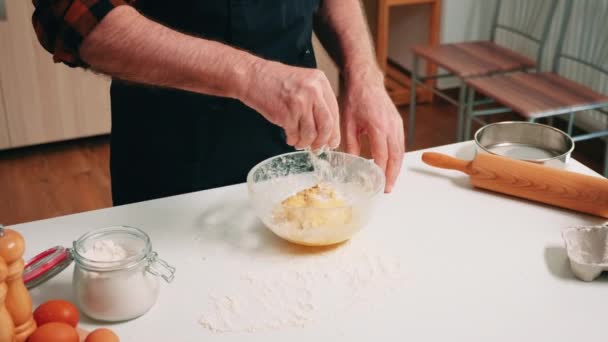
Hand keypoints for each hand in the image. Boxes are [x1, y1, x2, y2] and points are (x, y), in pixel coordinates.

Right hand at [240, 59, 339, 149]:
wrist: (253, 76)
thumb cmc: (275, 80)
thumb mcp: (303, 82)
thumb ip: (317, 100)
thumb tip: (327, 128)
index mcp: (320, 81)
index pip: (334, 112)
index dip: (334, 131)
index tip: (331, 141)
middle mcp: (313, 91)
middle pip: (326, 125)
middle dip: (322, 141)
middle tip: (317, 147)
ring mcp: (300, 102)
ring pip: (311, 133)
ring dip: (305, 142)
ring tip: (300, 142)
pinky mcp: (286, 113)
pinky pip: (295, 134)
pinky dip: (293, 140)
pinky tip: (290, 137)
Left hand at [341, 68, 404, 192]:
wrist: (366, 81)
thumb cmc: (355, 99)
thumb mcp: (347, 123)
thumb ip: (350, 144)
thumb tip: (351, 162)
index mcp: (378, 126)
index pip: (381, 154)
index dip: (380, 171)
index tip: (376, 183)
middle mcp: (391, 126)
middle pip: (395, 156)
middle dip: (392, 174)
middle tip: (387, 189)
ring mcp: (397, 124)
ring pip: (400, 151)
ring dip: (396, 167)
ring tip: (390, 181)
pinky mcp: (398, 122)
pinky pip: (400, 143)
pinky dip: (397, 156)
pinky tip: (391, 164)